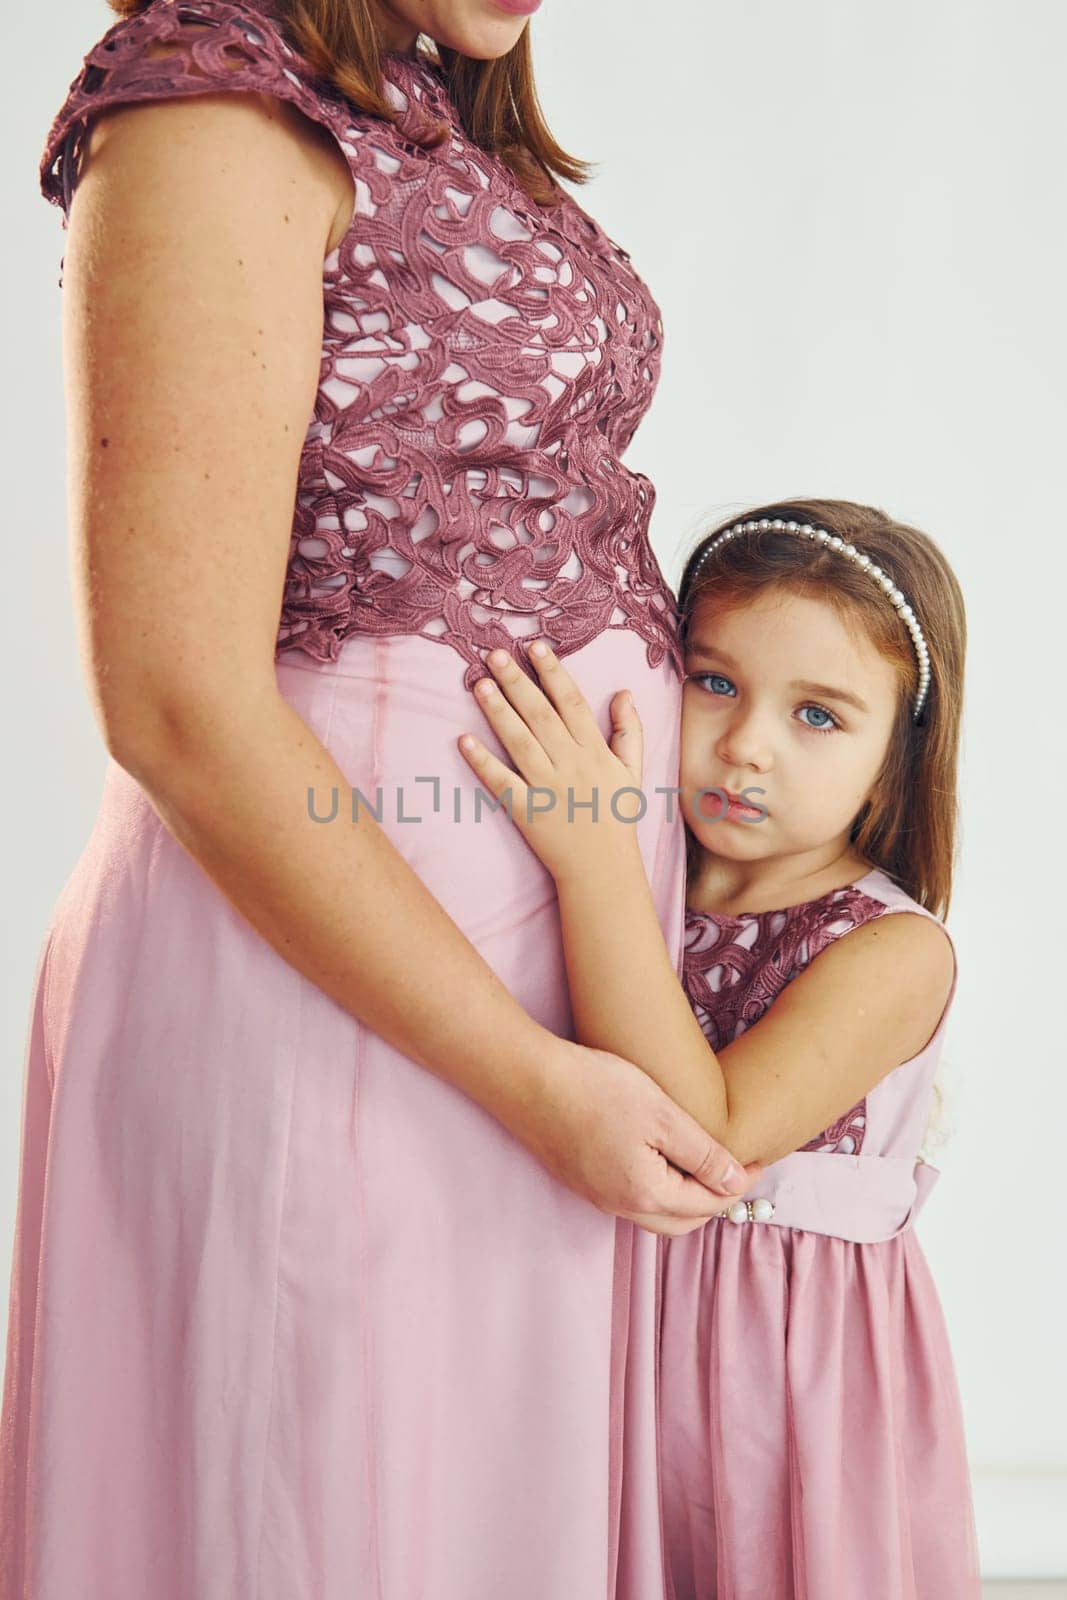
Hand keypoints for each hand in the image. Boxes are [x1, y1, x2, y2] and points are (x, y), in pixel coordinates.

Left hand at [457, 642, 645, 883]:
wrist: (602, 868)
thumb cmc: (616, 816)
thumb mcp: (633, 771)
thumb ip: (629, 730)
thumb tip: (623, 692)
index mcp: (595, 751)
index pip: (571, 702)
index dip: (553, 672)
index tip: (536, 646)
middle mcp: (570, 764)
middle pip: (540, 714)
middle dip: (518, 681)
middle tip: (496, 654)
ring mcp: (546, 787)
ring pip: (519, 741)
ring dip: (498, 711)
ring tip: (480, 683)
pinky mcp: (526, 811)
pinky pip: (501, 782)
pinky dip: (482, 762)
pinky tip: (464, 740)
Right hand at [501, 1033, 761, 1236]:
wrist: (526, 1080)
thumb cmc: (595, 1089)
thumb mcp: (661, 1115)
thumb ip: (701, 1153)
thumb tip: (734, 1181)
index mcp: (645, 1193)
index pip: (707, 1203)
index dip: (738, 1183)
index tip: (759, 1159)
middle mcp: (620, 1206)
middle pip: (682, 1222)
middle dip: (714, 1201)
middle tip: (736, 1168)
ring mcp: (596, 1196)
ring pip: (655, 1215)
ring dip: (685, 1199)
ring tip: (703, 1166)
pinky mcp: (581, 1181)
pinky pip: (631, 1200)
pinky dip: (658, 1190)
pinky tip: (660, 1161)